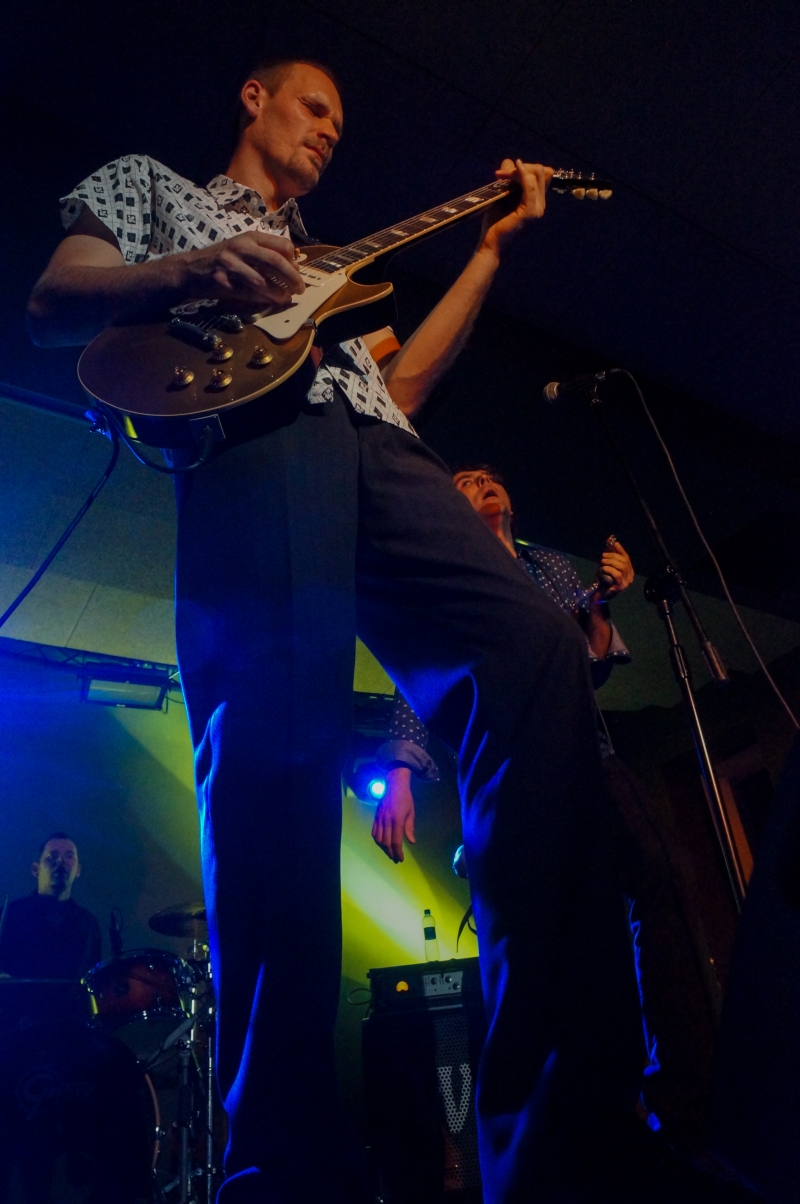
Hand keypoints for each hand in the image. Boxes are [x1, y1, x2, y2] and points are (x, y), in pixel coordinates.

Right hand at [184, 230, 305, 309]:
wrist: (190, 269)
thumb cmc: (222, 259)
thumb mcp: (242, 248)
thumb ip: (264, 254)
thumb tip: (292, 267)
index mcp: (250, 237)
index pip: (281, 245)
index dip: (293, 261)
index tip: (298, 272)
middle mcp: (241, 247)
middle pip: (275, 262)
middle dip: (292, 278)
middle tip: (300, 289)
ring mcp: (230, 264)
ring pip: (262, 281)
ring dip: (278, 293)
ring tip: (287, 298)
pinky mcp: (222, 282)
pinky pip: (248, 294)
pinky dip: (263, 300)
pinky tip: (271, 302)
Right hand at [371, 767, 415, 862]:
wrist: (394, 785)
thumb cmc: (405, 799)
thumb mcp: (411, 813)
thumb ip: (410, 828)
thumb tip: (411, 842)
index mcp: (397, 820)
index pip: (396, 841)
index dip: (398, 852)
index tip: (400, 859)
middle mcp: (386, 821)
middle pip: (386, 842)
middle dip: (391, 853)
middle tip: (395, 859)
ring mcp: (379, 819)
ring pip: (378, 838)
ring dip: (383, 848)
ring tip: (389, 853)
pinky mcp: (376, 817)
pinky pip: (374, 831)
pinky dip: (377, 840)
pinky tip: (382, 843)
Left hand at [479, 159, 554, 256]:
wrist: (491, 243)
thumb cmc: (495, 222)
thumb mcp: (503, 195)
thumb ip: (509, 178)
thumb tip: (510, 161)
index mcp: (536, 201)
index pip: (542, 174)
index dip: (526, 168)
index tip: (505, 173)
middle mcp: (540, 204)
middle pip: (541, 171)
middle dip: (522, 167)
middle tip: (500, 174)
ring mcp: (537, 209)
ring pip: (536, 174)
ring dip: (518, 170)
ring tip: (501, 175)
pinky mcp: (529, 212)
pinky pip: (529, 186)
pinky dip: (522, 174)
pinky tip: (514, 168)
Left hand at [595, 539, 633, 599]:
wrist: (599, 596)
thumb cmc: (603, 581)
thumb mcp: (606, 566)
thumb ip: (609, 555)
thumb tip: (611, 541)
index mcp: (628, 571)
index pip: (626, 558)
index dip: (620, 550)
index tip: (614, 544)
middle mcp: (630, 577)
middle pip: (624, 561)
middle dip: (613, 556)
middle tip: (603, 556)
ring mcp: (626, 582)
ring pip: (622, 567)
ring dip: (610, 562)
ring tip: (602, 562)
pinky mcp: (620, 587)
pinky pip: (617, 574)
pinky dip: (609, 570)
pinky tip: (603, 569)